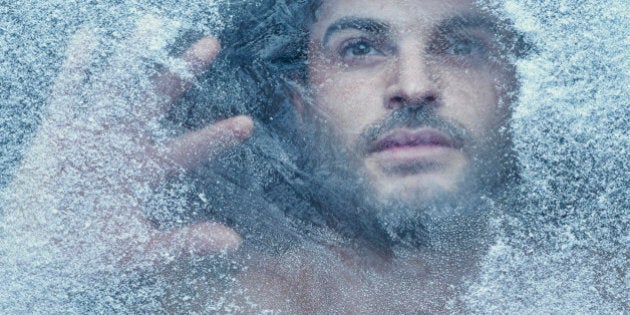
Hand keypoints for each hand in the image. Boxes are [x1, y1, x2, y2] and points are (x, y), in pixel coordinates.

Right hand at [4, 15, 252, 272]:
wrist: (37, 250)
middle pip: (160, 98)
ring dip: (134, 56)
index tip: (248, 123)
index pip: (190, 147)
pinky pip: (68, 92)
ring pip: (118, 85)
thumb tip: (234, 241)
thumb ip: (185, 242)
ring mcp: (93, 132)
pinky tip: (90, 37)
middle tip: (211, 44)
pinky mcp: (59, 129)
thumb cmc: (89, 251)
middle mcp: (125, 143)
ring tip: (153, 26)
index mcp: (148, 168)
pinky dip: (76, 67)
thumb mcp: (141, 250)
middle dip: (184, 71)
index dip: (217, 135)